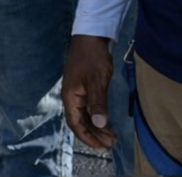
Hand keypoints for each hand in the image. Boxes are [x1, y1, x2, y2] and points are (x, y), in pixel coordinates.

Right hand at [62, 35, 116, 150]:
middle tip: (110, 143)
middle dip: (94, 134)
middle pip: (79, 121)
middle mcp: (71, 96)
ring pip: (84, 115)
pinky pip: (87, 107)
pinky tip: (105, 121)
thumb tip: (99, 123)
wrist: (90, 35)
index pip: (75, 123)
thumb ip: (97, 103)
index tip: (101, 146)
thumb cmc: (92, 57)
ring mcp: (76, 91)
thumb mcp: (97, 81)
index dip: (87, 137)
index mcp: (70, 96)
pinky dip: (96, 116)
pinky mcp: (83, 86)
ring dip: (96, 126)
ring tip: (110, 136)